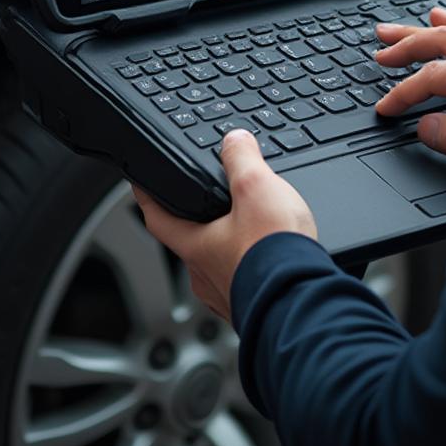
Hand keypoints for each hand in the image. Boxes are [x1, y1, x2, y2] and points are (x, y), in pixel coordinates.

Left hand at [132, 129, 316, 320]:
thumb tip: (234, 140)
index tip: (141, 186)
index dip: (147, 198)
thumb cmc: (274, 252)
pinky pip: (245, 280)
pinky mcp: (253, 305)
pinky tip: (271, 255)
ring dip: (230, 245)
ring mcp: (229, 294)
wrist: (303, 298)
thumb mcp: (256, 186)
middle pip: (192, 242)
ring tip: (252, 228)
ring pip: (220, 263)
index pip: (158, 218)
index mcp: (196, 247)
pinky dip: (253, 265)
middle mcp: (206, 275)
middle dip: (201, 222)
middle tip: (211, 204)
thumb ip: (241, 158)